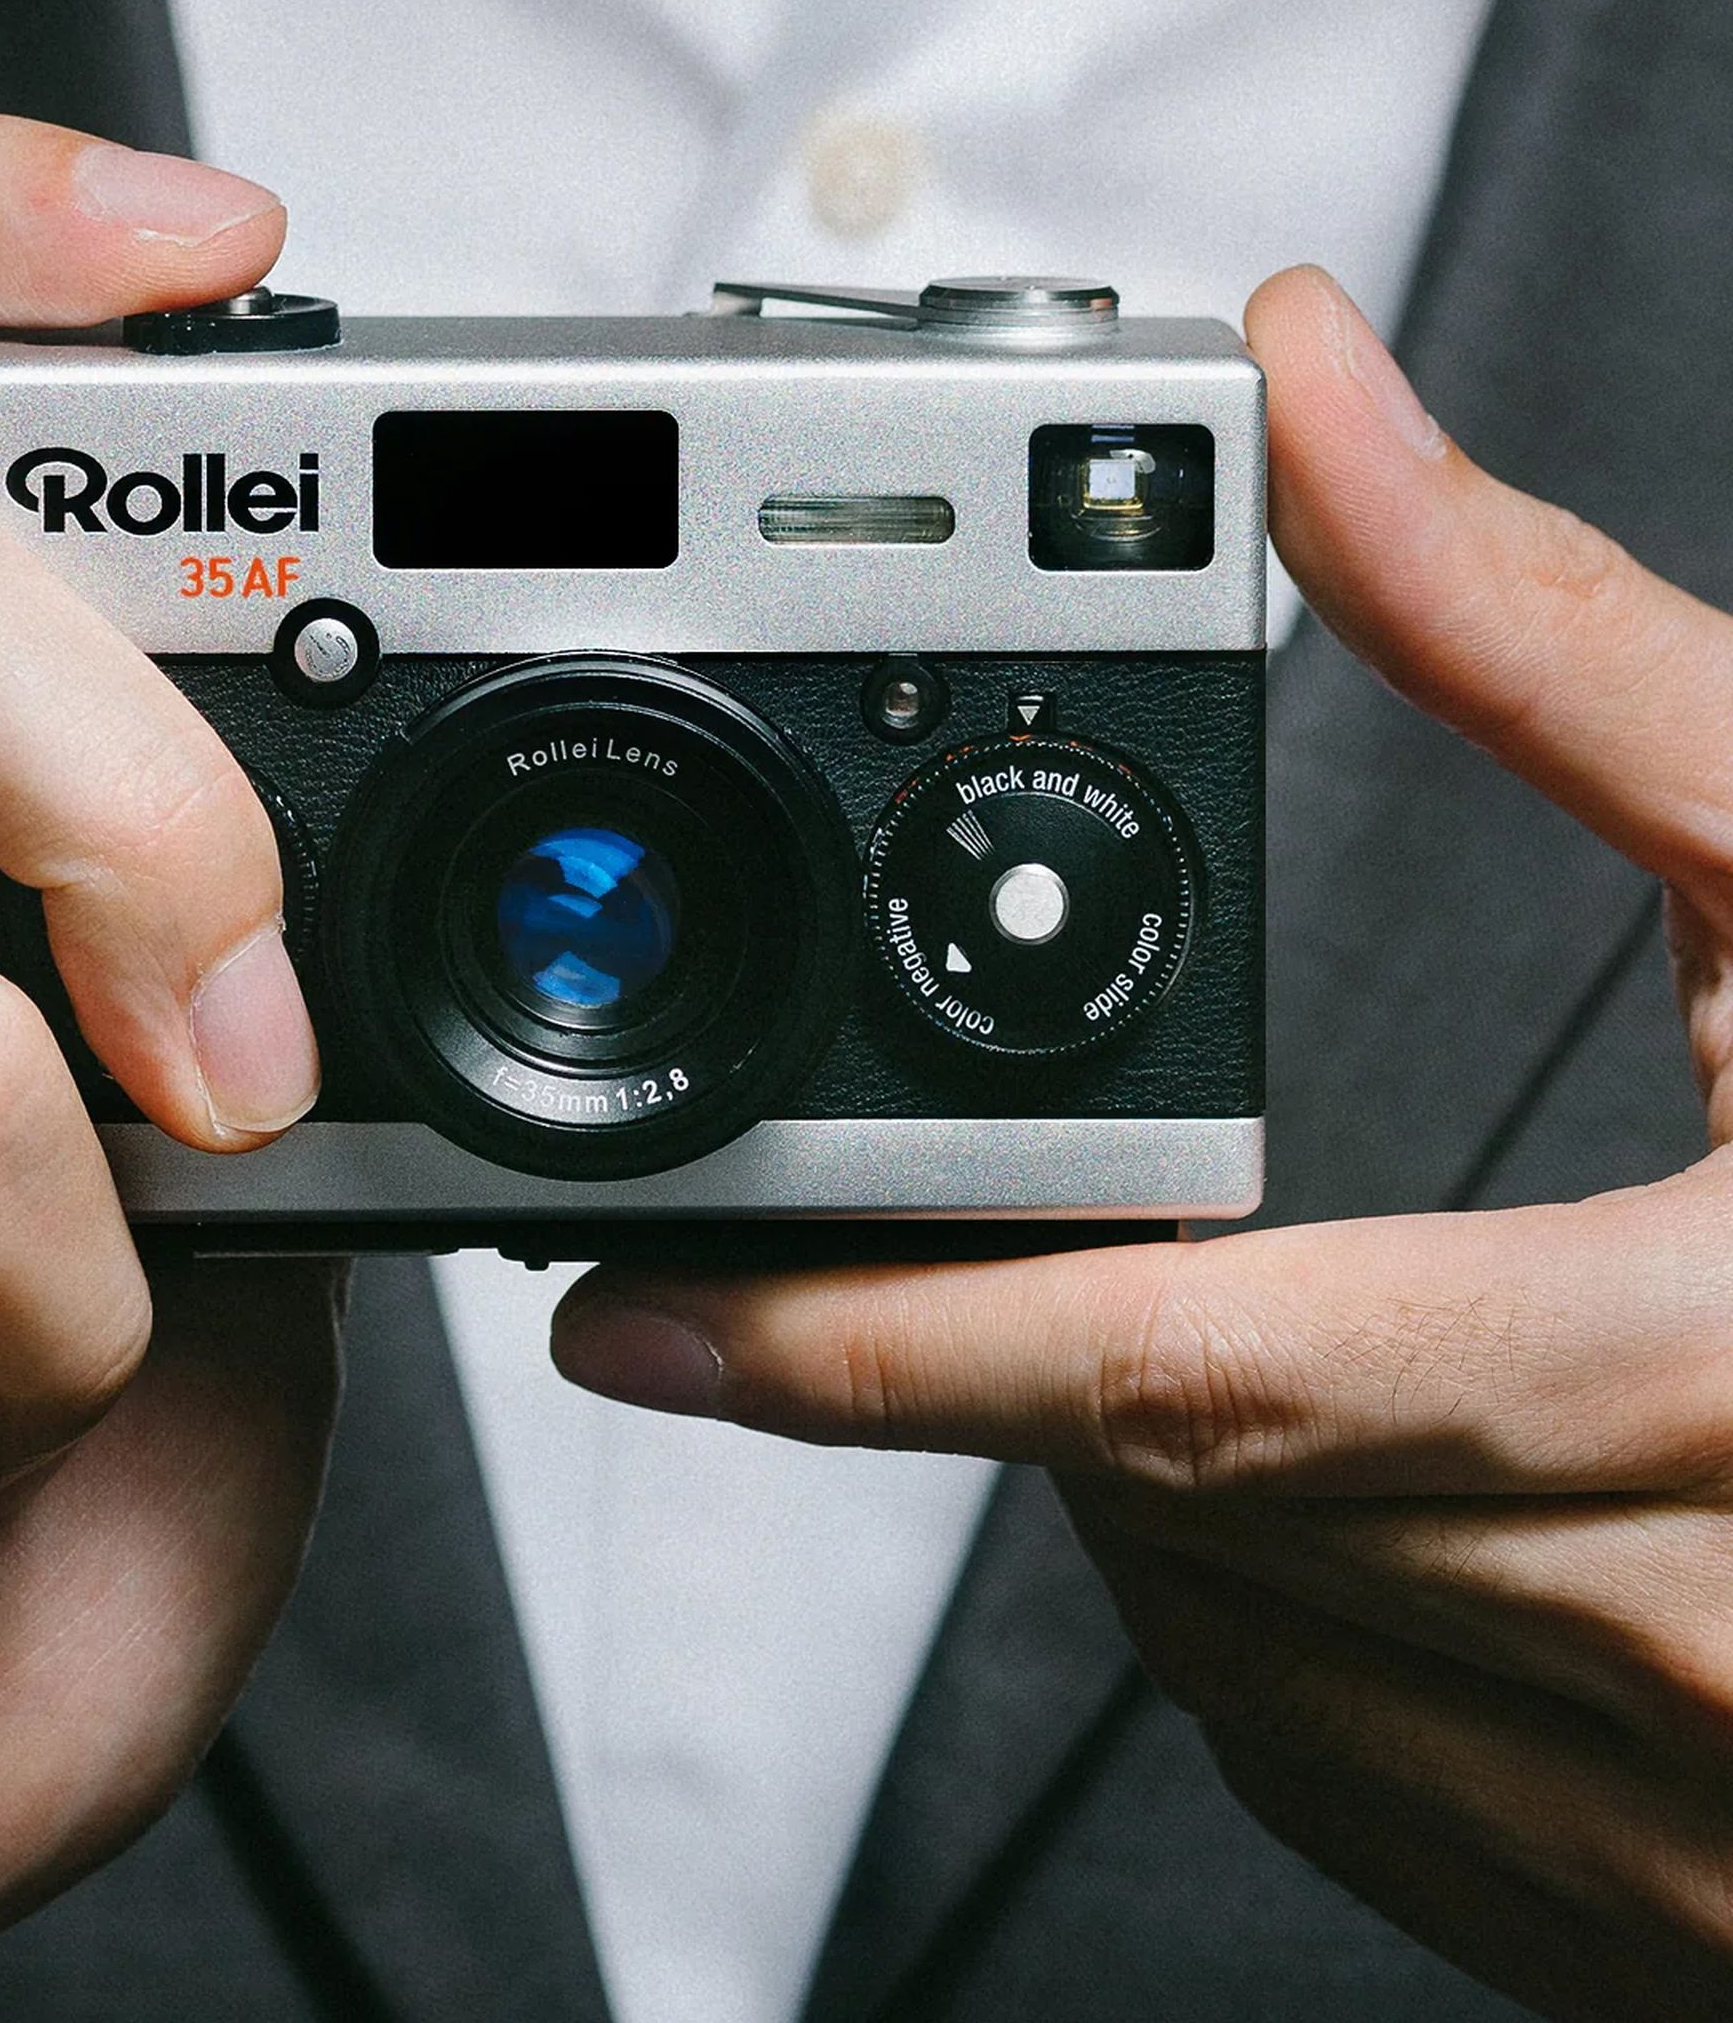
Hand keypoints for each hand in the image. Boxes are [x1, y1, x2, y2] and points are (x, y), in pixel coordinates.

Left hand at [552, 267, 1732, 2021]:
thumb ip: (1554, 645)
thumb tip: (1319, 405)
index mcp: (1724, 1385)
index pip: (1185, 1378)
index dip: (878, 1347)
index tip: (652, 1320)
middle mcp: (1692, 1659)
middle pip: (1166, 1503)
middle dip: (1020, 1352)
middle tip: (1004, 1221)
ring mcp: (1674, 1840)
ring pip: (1226, 1645)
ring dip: (1155, 1466)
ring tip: (1243, 1311)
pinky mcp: (1658, 1921)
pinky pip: (1341, 1776)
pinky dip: (1273, 1614)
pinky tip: (1353, 1489)